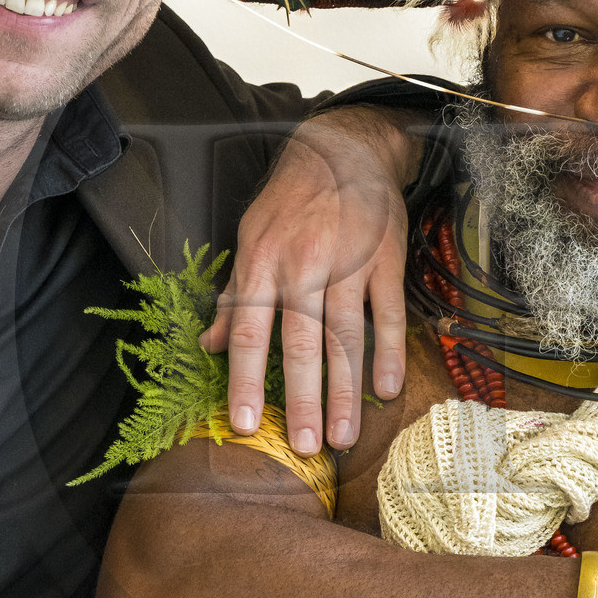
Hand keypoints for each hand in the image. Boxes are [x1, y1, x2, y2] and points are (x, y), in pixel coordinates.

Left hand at [199, 109, 419, 454]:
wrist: (344, 149)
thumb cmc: (290, 200)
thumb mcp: (250, 237)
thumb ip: (234, 296)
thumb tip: (210, 347)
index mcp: (263, 263)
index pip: (252, 332)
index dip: (247, 381)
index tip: (245, 426)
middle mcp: (304, 265)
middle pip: (303, 342)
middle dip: (304, 400)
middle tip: (305, 448)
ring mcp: (348, 263)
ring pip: (346, 336)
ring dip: (345, 391)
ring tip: (342, 436)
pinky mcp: (385, 261)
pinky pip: (387, 314)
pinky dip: (387, 353)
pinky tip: (385, 390)